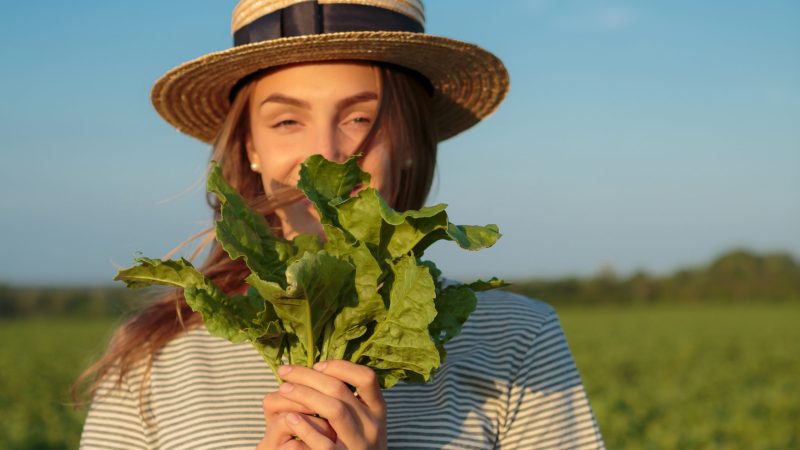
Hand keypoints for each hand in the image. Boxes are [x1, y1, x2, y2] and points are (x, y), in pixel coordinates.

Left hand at [257, 360, 387, 449]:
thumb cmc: (356, 443)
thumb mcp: (364, 421)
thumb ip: (351, 400)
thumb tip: (319, 369)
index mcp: (378, 410)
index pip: (366, 377)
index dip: (340, 366)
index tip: (317, 365)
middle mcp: (371, 426)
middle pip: (341, 391)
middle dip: (309, 376)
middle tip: (285, 372)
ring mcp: (357, 445)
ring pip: (334, 410)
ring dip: (305, 395)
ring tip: (283, 389)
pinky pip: (324, 443)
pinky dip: (306, 428)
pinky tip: (290, 418)